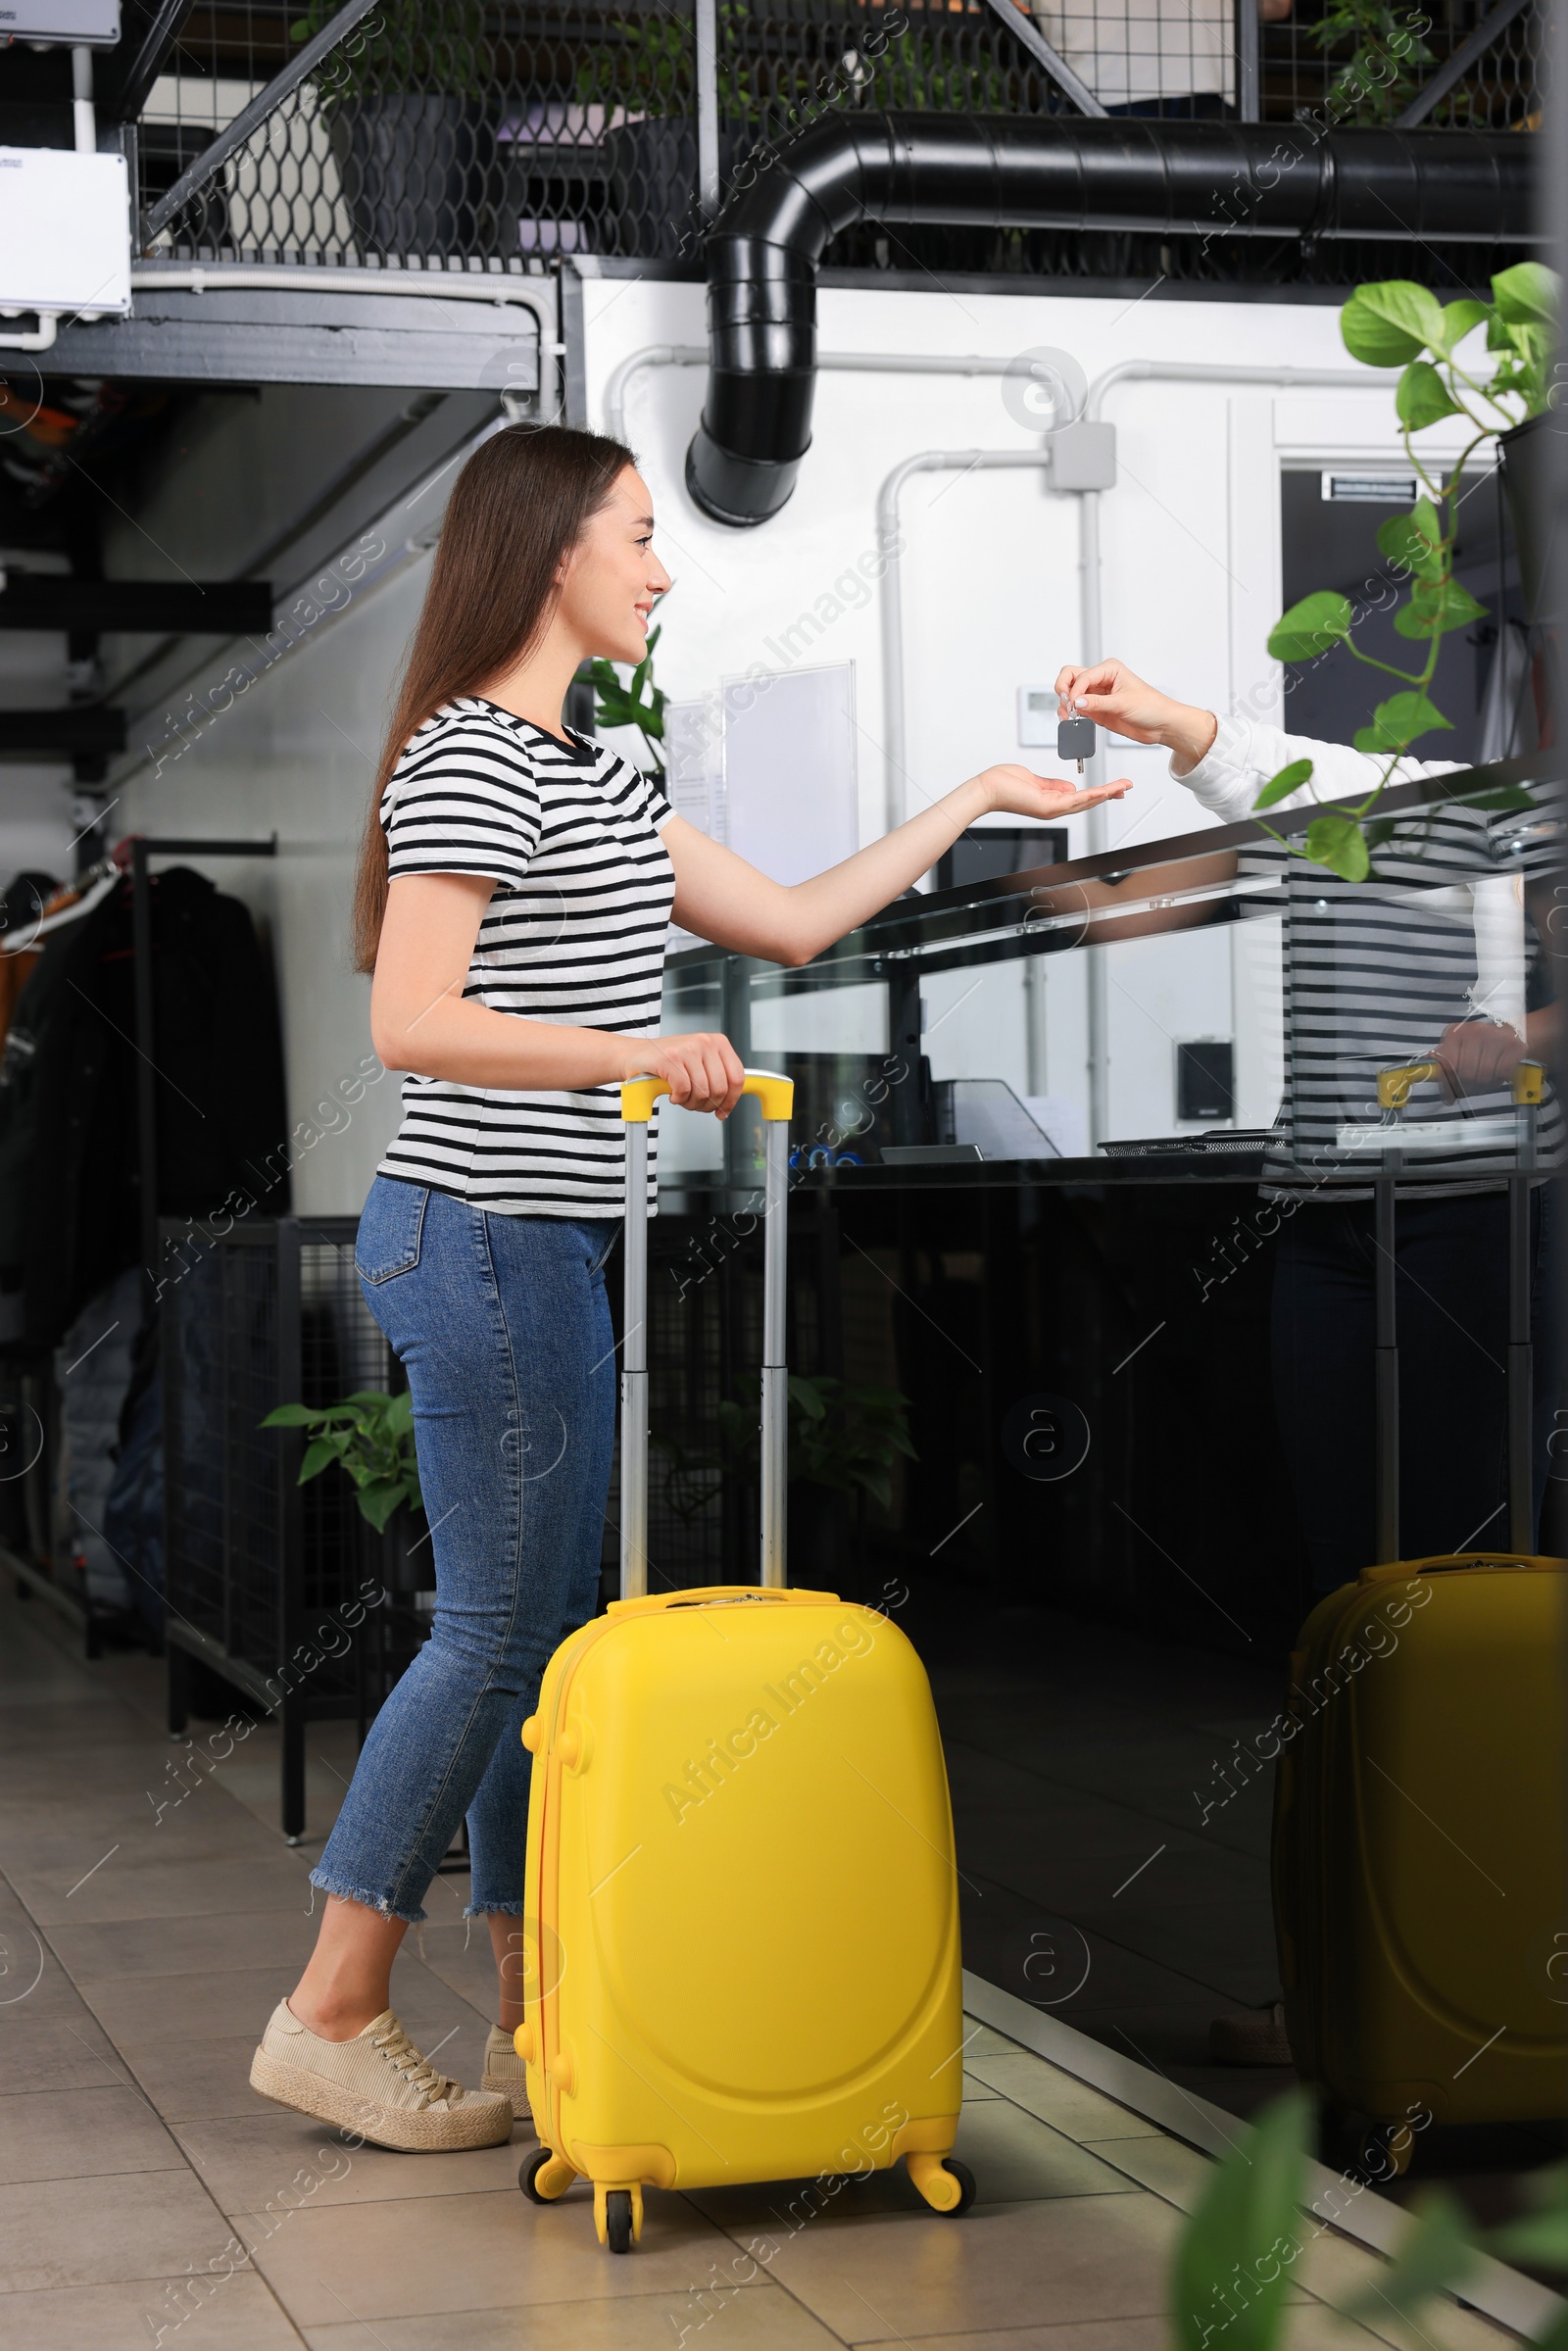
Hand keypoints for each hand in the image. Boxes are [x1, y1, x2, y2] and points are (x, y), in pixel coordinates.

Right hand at [627, 1029, 746, 1118]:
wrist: (635, 1055)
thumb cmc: (668, 1062)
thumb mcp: (700, 1063)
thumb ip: (717, 1076)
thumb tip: (729, 1102)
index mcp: (718, 1042)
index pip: (737, 1077)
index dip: (731, 1100)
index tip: (723, 1111)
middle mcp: (705, 1042)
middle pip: (720, 1088)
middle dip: (707, 1105)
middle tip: (695, 1105)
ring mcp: (687, 1049)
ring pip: (702, 1092)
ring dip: (691, 1104)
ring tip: (682, 1099)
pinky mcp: (670, 1058)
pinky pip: (684, 1090)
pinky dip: (679, 1099)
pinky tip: (673, 1095)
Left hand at [973, 763, 1131, 819]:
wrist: (987, 789)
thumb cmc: (1003, 783)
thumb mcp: (1035, 780)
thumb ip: (1053, 785)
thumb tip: (1070, 786)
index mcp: (1051, 801)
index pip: (1081, 797)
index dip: (1100, 792)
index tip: (1115, 787)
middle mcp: (1054, 808)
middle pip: (1088, 801)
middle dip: (1109, 794)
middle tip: (1127, 787)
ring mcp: (1051, 809)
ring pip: (1084, 802)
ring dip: (1105, 794)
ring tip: (1121, 787)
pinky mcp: (1046, 807)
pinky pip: (1073, 801)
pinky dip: (1089, 796)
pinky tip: (1102, 791)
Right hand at [1052, 657, 1217, 769]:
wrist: (1161, 725)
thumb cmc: (1151, 706)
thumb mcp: (1123, 703)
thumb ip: (1097, 703)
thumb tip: (1076, 702)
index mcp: (1109, 669)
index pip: (1082, 676)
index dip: (1075, 691)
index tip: (1074, 705)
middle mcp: (1101, 680)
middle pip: (1070, 677)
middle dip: (1064, 690)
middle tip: (1067, 704)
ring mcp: (1097, 695)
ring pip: (1070, 693)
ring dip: (1065, 703)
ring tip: (1068, 716)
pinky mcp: (1096, 710)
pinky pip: (1076, 709)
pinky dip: (1070, 714)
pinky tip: (1072, 720)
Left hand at [1432, 1018, 1524, 1100]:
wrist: (1510, 1030)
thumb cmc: (1480, 1042)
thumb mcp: (1458, 1046)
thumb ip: (1443, 1061)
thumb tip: (1428, 1074)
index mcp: (1455, 1032)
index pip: (1447, 1065)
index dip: (1448, 1084)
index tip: (1450, 1096)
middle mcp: (1473, 1031)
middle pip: (1466, 1072)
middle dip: (1466, 1088)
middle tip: (1468, 1092)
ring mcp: (1494, 1037)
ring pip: (1484, 1075)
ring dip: (1482, 1087)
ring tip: (1482, 1086)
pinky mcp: (1512, 1045)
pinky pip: (1501, 1073)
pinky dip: (1497, 1081)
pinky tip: (1495, 1078)